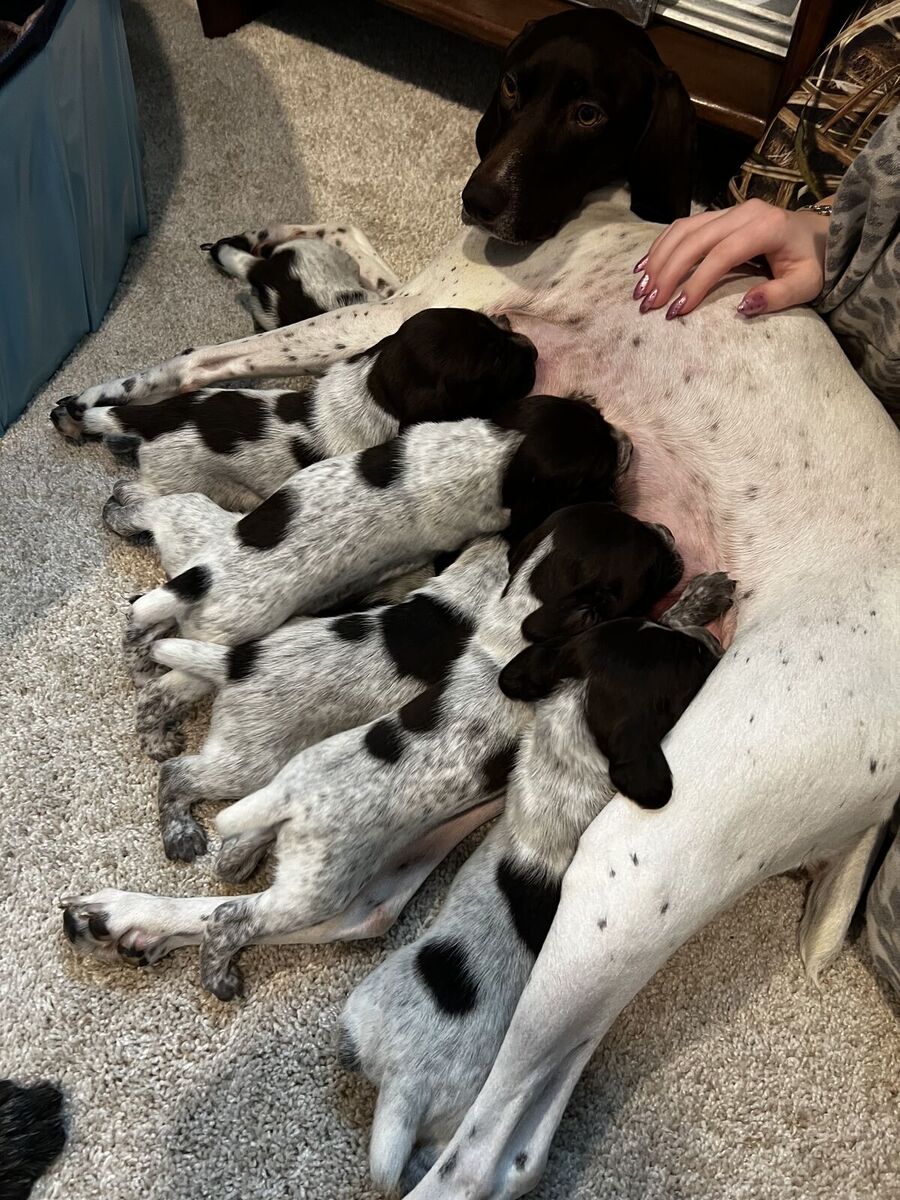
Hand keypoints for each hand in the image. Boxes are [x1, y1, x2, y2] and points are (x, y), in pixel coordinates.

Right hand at [631, 197, 830, 319]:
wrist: (819, 234)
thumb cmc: (812, 263)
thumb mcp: (806, 285)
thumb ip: (778, 296)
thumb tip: (742, 306)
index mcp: (766, 227)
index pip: (722, 254)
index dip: (696, 282)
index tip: (677, 310)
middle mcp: (744, 212)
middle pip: (695, 239)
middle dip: (667, 272)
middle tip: (648, 303)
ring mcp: (729, 210)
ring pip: (683, 229)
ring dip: (658, 258)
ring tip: (641, 289)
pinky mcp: (719, 215)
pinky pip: (683, 226)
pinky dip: (661, 245)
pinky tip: (644, 267)